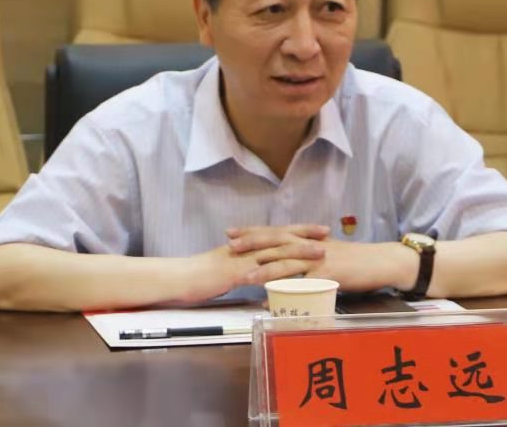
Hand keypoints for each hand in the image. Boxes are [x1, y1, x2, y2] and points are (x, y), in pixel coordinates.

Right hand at [183, 225, 328, 301]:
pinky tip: (297, 276)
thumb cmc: (200, 275)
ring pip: (276, 252)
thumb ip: (244, 265)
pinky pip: (262, 272)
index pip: (276, 233)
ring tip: (321, 252)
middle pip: (281, 237)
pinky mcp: (237, 274)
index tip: (317, 229)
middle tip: (327, 232)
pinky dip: (281, 273)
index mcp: (246, 245)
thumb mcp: (227, 266)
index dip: (298, 230)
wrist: (179, 277)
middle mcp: (247, 248)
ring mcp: (243, 260)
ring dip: (300, 251)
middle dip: (305, 234)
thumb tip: (259, 270)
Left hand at [229, 227, 417, 292]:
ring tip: (246, 276)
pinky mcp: (330, 274)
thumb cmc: (357, 260)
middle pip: (277, 242)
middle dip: (252, 243)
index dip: (254, 231)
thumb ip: (309, 256)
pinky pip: (306, 284)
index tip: (232, 232)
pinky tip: (276, 300)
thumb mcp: (329, 253)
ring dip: (266, 269)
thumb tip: (291, 265)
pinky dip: (290, 291)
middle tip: (230, 244)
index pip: (276, 232)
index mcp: (309, 239)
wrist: (382, 261)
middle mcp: (311, 245)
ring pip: (288, 262)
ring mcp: (320, 259)